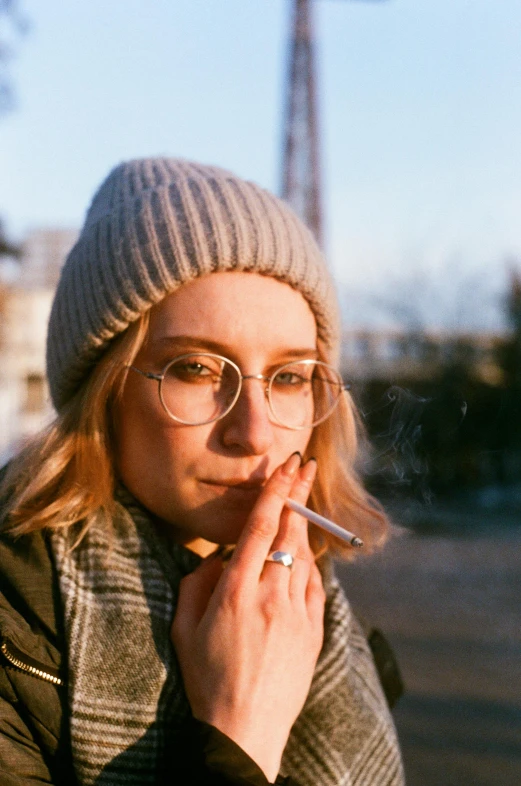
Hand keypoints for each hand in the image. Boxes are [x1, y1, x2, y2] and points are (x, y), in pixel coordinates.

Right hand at [171, 453, 325, 781]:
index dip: (274, 491)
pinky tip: (303, 561)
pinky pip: (317, 587)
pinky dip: (310, 568)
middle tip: (306, 465)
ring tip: (301, 506)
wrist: (244, 732)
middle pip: (290, 532)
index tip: (285, 466)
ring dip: (303, 528)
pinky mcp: (314, 632)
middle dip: (299, 493)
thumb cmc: (206, 680)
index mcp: (235, 591)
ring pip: (306, 557)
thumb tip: (217, 558)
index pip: (260, 527)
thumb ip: (197, 583)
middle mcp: (270, 595)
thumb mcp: (184, 629)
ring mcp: (297, 614)